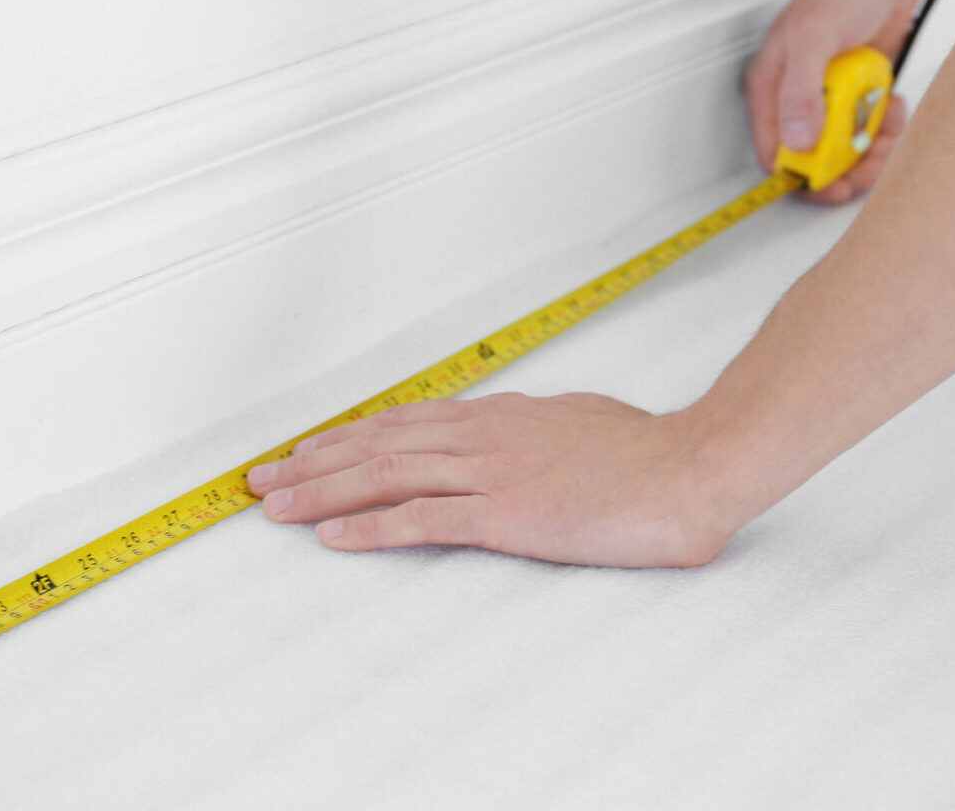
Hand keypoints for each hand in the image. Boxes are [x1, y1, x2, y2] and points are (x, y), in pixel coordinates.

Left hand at [243, 392, 728, 567]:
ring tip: (276, 506)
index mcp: (500, 416)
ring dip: (323, 492)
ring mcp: (493, 472)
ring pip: (387, 474)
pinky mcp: (509, 514)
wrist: (692, 468)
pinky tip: (335, 536)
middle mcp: (484, 436)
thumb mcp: (578, 422)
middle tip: (262, 478)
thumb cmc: (647, 452)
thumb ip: (534, 429)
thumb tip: (514, 429)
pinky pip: (426, 519)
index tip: (307, 451)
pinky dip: (373, 528)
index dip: (348, 438)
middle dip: (314, 461)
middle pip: (379, 444)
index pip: (405, 423)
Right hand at [744, 0, 922, 203]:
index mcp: (772, 88)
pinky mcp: (858, 94)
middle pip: (813, 158)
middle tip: (871, 158)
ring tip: (887, 126)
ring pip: (845, 148)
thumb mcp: (814, 38)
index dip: (799, 176)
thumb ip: (800, 90)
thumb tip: (795, 137)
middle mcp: (798, 98)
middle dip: (846, 165)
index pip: (774, 151)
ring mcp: (830, 97)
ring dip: (872, 146)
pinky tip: (893, 106)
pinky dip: (886, 127)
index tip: (830, 185)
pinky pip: (869, 128)